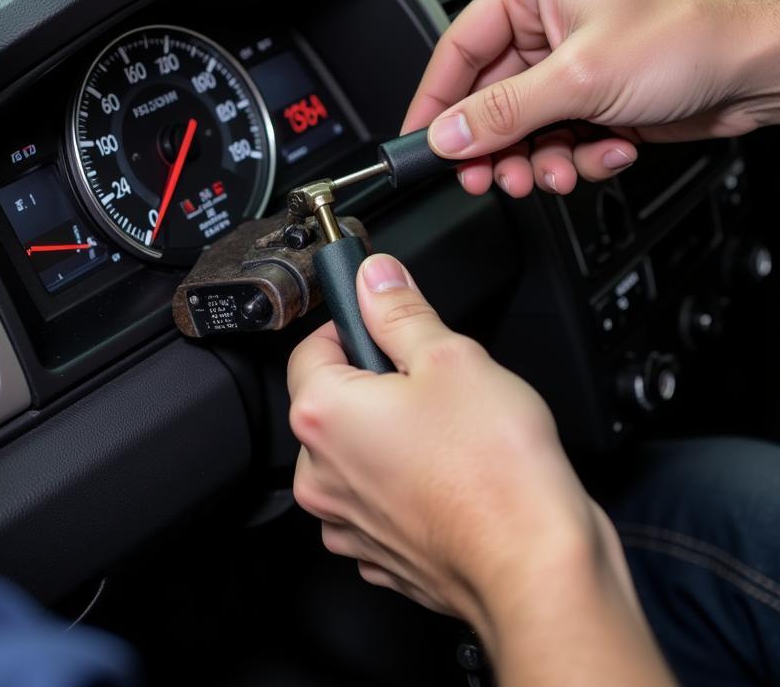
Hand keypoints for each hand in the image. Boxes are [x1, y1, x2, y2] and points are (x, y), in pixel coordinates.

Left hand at [287, 253, 609, 628]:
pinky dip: (407, 485)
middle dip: (378, 385)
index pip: (310, 347)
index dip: (352, 328)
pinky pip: (380, 501)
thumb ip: (401, 310)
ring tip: (451, 435)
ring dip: (392, 438)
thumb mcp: (451, 356)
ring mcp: (348, 520)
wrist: (536, 569)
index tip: (386, 328)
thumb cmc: (496, 473)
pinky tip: (450, 477)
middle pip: (334, 402)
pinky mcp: (380, 553)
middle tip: (434, 385)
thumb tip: (374, 278)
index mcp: (324, 415)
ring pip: (358, 454)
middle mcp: (322, 473)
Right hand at [403, 0, 779, 196]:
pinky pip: (556, 141)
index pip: (457, 51)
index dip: (435, 103)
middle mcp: (543, 27)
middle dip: (496, 145)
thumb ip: (505, 112)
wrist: (759, 68)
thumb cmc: (689, 36)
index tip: (421, 144)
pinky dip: (577, 158)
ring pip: (520, 130)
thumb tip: (447, 135)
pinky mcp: (590, 100)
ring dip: (538, 160)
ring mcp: (567, 67)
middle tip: (489, 177)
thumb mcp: (581, 77)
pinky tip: (607, 152)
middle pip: (487, 101)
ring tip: (557, 173)